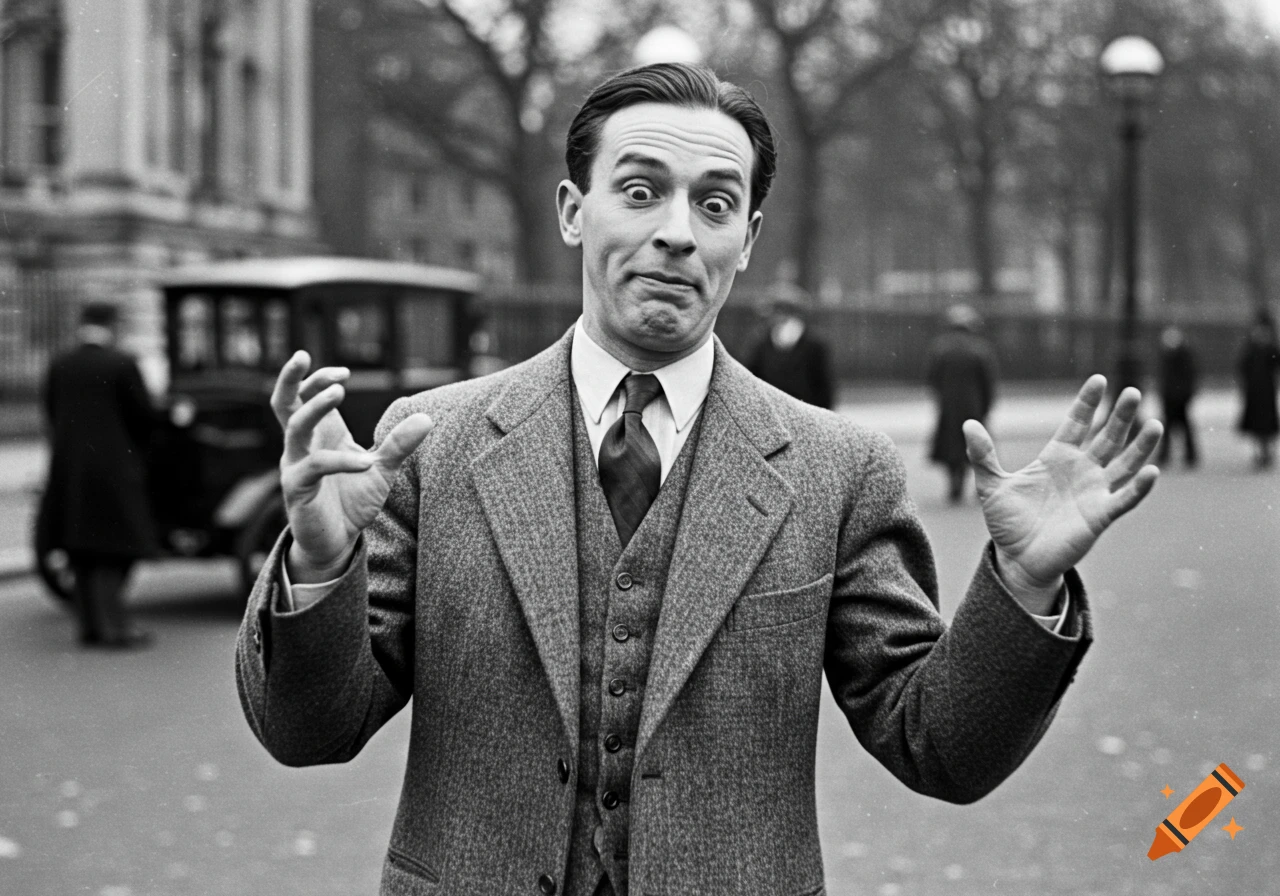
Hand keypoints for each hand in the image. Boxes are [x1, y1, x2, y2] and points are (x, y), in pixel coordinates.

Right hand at [271, 351, 433, 581]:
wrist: (337, 543)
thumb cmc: (352, 501)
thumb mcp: (381, 469)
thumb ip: (399, 444)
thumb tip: (427, 418)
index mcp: (318, 435)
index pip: (304, 396)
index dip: (318, 379)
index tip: (345, 371)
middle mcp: (301, 446)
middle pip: (284, 403)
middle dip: (292, 378)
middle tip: (303, 355)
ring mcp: (295, 466)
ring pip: (295, 428)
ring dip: (315, 406)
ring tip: (339, 391)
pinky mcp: (298, 490)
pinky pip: (315, 467)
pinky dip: (341, 461)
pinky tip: (366, 463)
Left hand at [963, 375, 1161, 604]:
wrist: (1017, 559)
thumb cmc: (1007, 522)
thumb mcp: (991, 485)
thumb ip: (982, 455)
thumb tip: (968, 424)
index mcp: (1056, 458)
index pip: (1076, 423)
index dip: (1087, 403)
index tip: (1100, 380)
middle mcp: (1080, 470)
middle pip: (1106, 438)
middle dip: (1120, 416)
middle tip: (1134, 392)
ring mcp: (1093, 492)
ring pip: (1123, 464)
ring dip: (1140, 446)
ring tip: (1154, 423)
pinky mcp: (1100, 516)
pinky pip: (1124, 499)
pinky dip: (1139, 487)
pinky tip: (1151, 471)